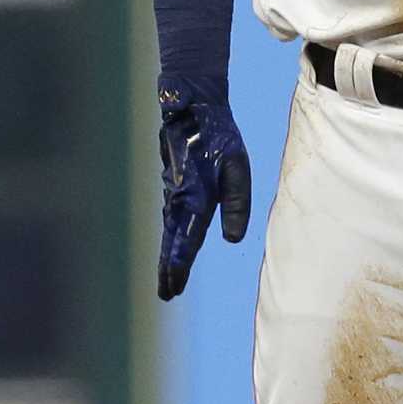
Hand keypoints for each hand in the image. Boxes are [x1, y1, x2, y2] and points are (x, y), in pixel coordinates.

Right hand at [157, 74, 251, 300]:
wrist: (191, 109)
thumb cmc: (219, 136)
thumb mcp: (237, 166)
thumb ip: (236, 202)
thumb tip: (233, 239)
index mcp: (195, 197)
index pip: (186, 240)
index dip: (179, 265)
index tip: (173, 287)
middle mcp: (179, 199)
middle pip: (172, 241)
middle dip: (169, 269)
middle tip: (165, 295)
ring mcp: (173, 192)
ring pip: (169, 232)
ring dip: (167, 257)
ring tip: (167, 282)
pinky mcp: (173, 186)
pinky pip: (171, 219)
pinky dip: (170, 238)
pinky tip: (172, 249)